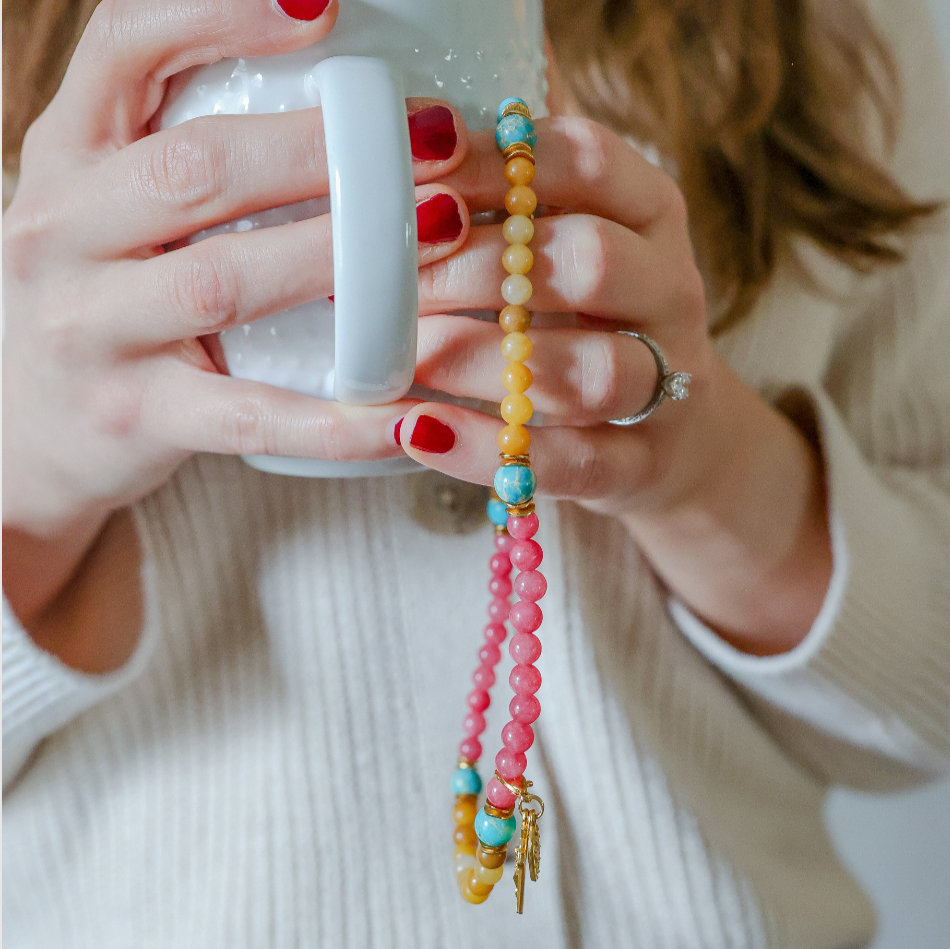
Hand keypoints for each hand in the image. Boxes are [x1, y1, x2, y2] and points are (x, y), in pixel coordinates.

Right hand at [2, 0, 471, 665]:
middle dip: (319, 147)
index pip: (126, 49)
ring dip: (336, 253)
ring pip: (222, 281)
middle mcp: (63, 231)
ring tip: (440, 230)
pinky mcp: (135, 416)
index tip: (324, 6)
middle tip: (433, 136)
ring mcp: (93, 330)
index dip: (219, 15)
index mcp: (71, 155)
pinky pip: (250, 417)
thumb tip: (331, 82)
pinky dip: (335, 421)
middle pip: (195, 166)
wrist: (31, 427)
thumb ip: (191, 150)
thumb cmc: (103, 298)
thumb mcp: (113, 205)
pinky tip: (407, 418)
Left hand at [398, 117, 832, 650]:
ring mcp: (670, 384)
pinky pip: (574, 462)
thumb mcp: (570, 235)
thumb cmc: (594, 319)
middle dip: (475, 268)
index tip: (410, 179)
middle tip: (385, 283)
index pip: (587, 160)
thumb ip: (518, 181)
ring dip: (483, 362)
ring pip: (592, 372)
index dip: (494, 163)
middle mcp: (670, 290)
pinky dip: (487, 449)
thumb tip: (426, 106)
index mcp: (649, 214)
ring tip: (403, 359)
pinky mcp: (644, 464)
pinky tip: (419, 430)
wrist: (675, 431)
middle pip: (591, 260)